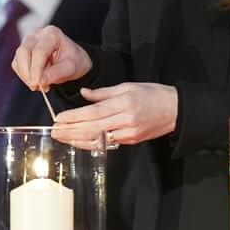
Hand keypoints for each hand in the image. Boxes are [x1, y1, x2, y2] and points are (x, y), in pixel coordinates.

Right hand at [12, 25, 91, 91]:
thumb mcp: (71, 67)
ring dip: (26, 76)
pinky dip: (24, 76)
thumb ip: (56, 73)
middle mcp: (37, 34)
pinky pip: (17, 65)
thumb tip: (40, 82)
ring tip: (42, 84)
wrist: (73, 59)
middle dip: (28, 73)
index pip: (39, 51)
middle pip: (24, 52)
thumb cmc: (74, 60)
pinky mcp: (22, 51)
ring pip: (18, 60)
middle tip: (36, 87)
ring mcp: (28, 41)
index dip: (36, 69)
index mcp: (52, 34)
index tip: (36, 84)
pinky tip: (37, 80)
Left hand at [51, 83, 177, 148]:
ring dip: (77, 139)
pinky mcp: (131, 141)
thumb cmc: (152, 94)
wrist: (175, 110)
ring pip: (97, 139)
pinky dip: (90, 143)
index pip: (93, 112)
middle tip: (53, 131)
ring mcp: (128, 133)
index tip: (59, 118)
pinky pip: (106, 144)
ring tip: (61, 138)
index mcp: (124, 103)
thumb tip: (84, 93)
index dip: (74, 116)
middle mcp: (125, 120)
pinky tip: (78, 142)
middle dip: (70, 130)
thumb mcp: (128, 86)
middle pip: (92, 127)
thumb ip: (104, 92)